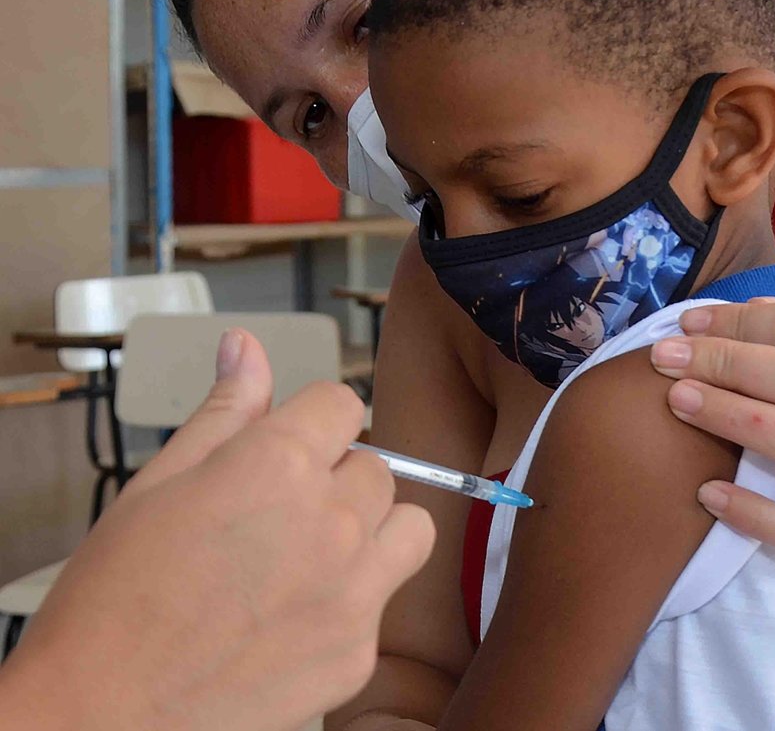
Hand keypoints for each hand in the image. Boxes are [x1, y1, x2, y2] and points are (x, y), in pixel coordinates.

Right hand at [0, 330, 434, 730]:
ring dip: (373, 532)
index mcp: (279, 463)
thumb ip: (223, 411)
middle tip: (279, 517)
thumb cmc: (115, 597)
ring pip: (409, 527)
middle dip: (337, 480)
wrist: (100, 717)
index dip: (313, 422)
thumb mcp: (159, 484)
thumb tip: (245, 345)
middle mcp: (331, 519)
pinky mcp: (359, 651)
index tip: (290, 447)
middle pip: (377, 467)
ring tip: (314, 558)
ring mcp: (353, 589)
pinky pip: (384, 602)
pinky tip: (294, 621)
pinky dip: (352, 605)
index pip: (343, 403)